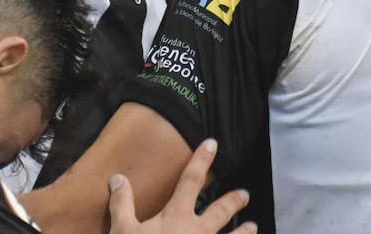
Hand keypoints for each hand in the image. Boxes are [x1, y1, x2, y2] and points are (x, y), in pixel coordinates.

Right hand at [108, 139, 255, 233]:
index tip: (212, 144)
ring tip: (253, 227)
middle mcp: (198, 231)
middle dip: (233, 201)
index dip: (201, 159)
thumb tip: (118, 179)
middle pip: (221, 210)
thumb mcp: (123, 231)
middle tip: (244, 194)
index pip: (191, 180)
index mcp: (177, 216)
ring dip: (243, 232)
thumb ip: (122, 204)